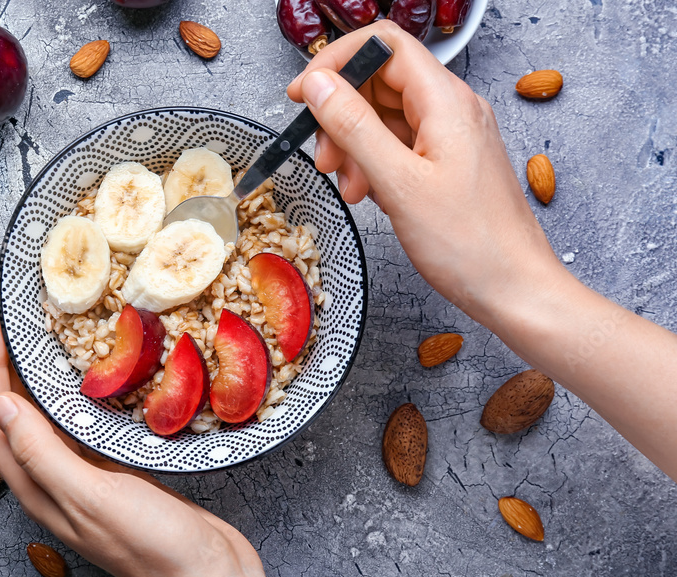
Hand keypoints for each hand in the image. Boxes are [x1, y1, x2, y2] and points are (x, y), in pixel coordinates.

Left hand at [0, 315, 315, 576]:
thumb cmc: (152, 546)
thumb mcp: (92, 496)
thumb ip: (43, 453)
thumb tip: (0, 404)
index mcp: (37, 488)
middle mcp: (54, 481)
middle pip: (15, 416)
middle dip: (9, 368)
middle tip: (21, 322)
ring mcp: (86, 478)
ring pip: (50, 419)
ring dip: (43, 379)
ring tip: (52, 338)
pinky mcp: (117, 472)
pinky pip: (85, 426)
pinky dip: (80, 396)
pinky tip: (96, 376)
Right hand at [288, 23, 676, 476]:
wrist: (515, 289)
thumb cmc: (470, 245)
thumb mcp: (398, 183)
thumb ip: (354, 127)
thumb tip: (319, 85)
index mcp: (446, 102)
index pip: (383, 46)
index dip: (337, 63)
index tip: (304, 95)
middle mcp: (452, 110)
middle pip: (380, 81)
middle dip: (342, 114)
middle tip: (325, 156)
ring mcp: (451, 137)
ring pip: (386, 117)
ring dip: (355, 145)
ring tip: (349, 185)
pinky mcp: (447, 164)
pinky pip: (400, 146)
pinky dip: (375, 164)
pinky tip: (369, 195)